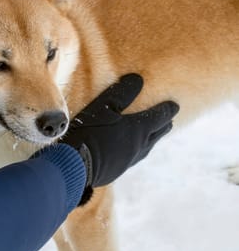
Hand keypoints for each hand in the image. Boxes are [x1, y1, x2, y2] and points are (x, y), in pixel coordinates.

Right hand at [61, 74, 178, 189]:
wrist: (75, 165)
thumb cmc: (89, 132)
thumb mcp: (103, 107)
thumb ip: (121, 93)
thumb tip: (138, 79)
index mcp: (138, 129)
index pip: (159, 117)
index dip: (167, 110)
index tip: (174, 105)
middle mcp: (138, 146)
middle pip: (157, 134)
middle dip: (163, 126)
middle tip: (168, 121)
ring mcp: (128, 160)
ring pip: (146, 148)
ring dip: (151, 140)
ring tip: (153, 136)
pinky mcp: (116, 171)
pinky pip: (132, 158)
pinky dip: (136, 151)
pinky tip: (129, 152)